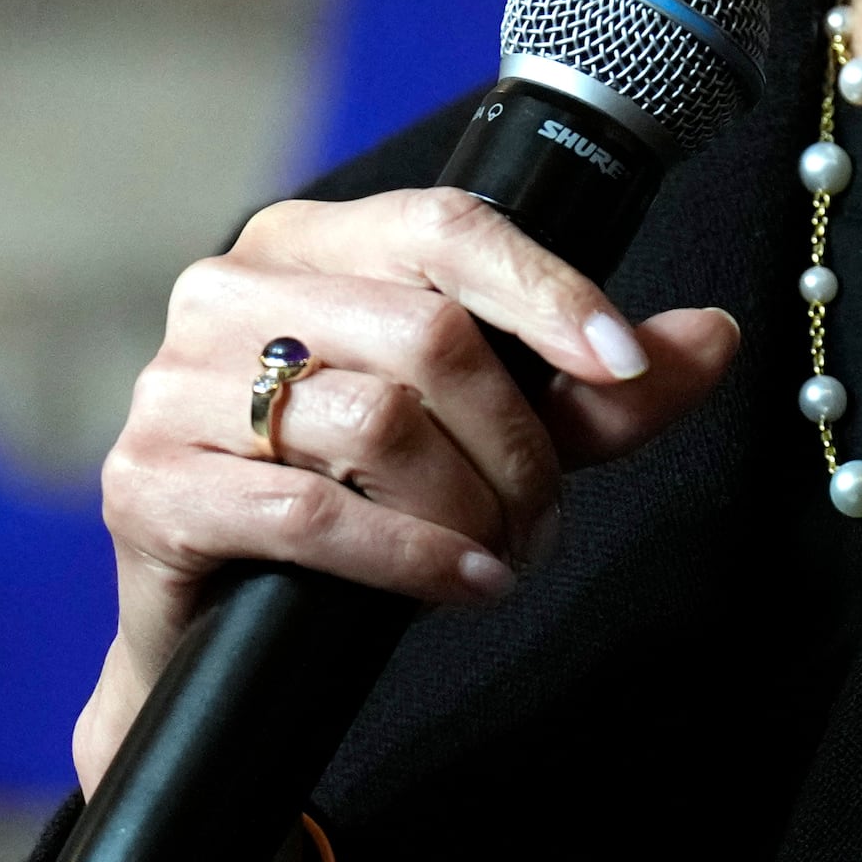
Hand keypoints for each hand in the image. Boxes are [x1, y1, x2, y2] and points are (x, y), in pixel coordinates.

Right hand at [80, 188, 738, 804]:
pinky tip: (461, 581)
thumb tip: (714, 335)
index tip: (621, 361)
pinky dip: (411, 553)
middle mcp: (225, 291)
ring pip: (375, 422)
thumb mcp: (492, 437)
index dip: (546, 290)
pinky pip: (308, 510)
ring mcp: (171, 386)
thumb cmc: (357, 502)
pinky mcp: (147, 483)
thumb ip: (596, 393)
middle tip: (545, 516)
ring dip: (470, 506)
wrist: (220, 633)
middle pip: (427, 334)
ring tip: (500, 554)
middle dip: (518, 441)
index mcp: (306, 243)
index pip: (442, 227)